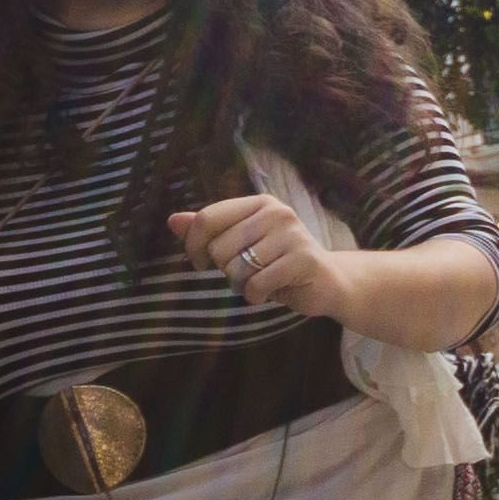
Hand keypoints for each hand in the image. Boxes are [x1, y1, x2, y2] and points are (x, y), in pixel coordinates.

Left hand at [171, 195, 350, 319]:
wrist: (325, 281)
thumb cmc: (276, 262)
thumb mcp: (240, 244)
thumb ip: (208, 231)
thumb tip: (173, 220)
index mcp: (259, 203)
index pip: (207, 218)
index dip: (194, 246)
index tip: (201, 263)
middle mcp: (276, 212)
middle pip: (219, 247)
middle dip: (224, 269)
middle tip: (244, 273)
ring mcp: (292, 234)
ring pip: (236, 268)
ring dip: (241, 284)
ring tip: (260, 280)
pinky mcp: (303, 259)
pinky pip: (257, 284)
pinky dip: (256, 296)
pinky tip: (269, 292)